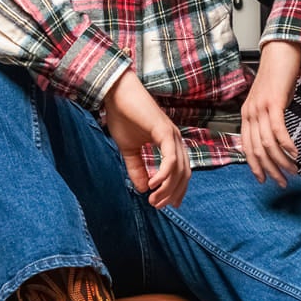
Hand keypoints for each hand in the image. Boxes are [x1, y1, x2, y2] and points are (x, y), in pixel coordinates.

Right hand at [101, 69, 190, 209]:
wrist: (116, 94)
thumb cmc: (123, 117)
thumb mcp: (129, 150)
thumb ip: (137, 168)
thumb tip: (142, 188)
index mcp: (169, 143)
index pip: (181, 171)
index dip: (177, 189)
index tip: (167, 205)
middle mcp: (175, 139)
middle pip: (184, 173)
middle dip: (173, 193)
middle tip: (157, 206)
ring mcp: (172, 134)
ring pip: (179, 169)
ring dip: (167, 188)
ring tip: (154, 199)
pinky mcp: (164, 131)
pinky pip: (170, 158)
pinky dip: (164, 174)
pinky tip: (153, 184)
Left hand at [240, 38, 300, 184]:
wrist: (281, 52)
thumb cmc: (278, 77)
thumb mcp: (270, 101)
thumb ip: (269, 119)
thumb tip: (276, 137)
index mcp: (246, 115)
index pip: (247, 148)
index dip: (256, 166)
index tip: (265, 179)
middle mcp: (249, 113)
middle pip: (257, 150)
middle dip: (270, 169)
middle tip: (283, 182)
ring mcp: (260, 108)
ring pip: (268, 144)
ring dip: (281, 161)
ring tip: (293, 171)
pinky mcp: (273, 102)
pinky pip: (278, 130)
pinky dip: (286, 144)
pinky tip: (295, 153)